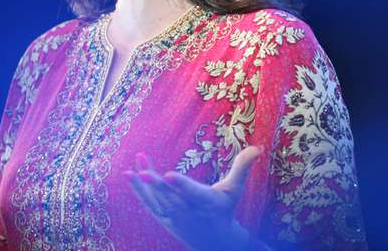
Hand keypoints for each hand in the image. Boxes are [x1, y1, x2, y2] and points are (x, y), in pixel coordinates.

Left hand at [124, 145, 262, 250]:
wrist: (213, 241)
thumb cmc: (224, 209)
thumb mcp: (234, 190)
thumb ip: (242, 167)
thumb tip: (257, 146)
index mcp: (207, 203)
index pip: (193, 193)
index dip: (181, 186)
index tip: (169, 175)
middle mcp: (188, 212)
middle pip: (170, 198)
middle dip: (156, 185)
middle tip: (143, 171)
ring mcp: (174, 217)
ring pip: (157, 200)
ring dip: (144, 182)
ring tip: (137, 161)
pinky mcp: (163, 218)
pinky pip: (149, 204)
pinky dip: (139, 190)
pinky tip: (130, 174)